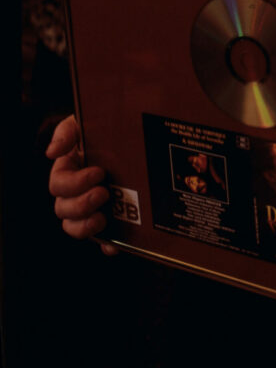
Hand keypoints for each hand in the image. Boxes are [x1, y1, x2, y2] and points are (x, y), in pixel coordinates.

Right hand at [46, 114, 117, 255]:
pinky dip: (106, 245)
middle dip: (81, 204)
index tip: (99, 173)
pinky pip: (102, 240)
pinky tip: (113, 245)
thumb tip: (51, 153)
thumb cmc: (104, 128)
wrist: (132, 135)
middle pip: (64, 210)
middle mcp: (75, 192)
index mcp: (68, 170)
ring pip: (74, 228)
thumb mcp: (85, 122)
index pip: (58, 185)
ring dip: (84, 227)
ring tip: (102, 219)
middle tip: (103, 193)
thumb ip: (67, 132)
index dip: (74, 183)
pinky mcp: (110, 220)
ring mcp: (91, 208)